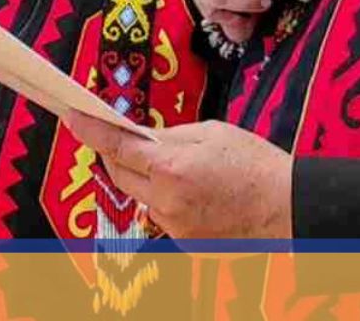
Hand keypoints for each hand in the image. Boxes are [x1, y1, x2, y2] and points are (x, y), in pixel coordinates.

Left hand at [66, 116, 293, 239]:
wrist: (286, 208)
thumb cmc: (255, 164)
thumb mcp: (211, 132)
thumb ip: (169, 136)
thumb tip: (141, 138)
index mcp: (171, 167)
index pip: (116, 147)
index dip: (91, 130)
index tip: (73, 117)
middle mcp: (165, 200)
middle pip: (119, 175)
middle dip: (116, 155)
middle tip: (122, 139)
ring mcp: (173, 225)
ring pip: (140, 196)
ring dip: (145, 179)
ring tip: (178, 168)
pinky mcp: (183, 242)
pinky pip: (161, 215)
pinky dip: (166, 200)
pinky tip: (195, 192)